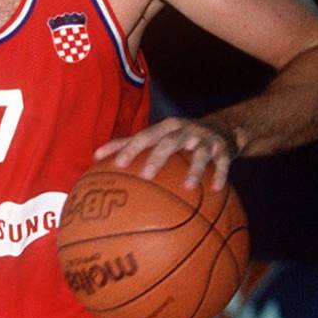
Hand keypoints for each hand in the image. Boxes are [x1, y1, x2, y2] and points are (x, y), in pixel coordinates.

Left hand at [95, 116, 238, 190]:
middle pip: (168, 142)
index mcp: (164, 128)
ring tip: (188, 187)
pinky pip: (222, 163)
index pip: (143, 136)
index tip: (117, 164)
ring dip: (194, 169)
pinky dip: (220, 175)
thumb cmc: (179, 137)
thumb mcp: (158, 136)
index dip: (130, 148)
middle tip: (146, 176)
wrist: (223, 129)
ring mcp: (204, 139)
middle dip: (157, 158)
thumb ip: (129, 145)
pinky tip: (216, 190)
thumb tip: (95, 157)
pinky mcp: (222, 149)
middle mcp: (183, 130)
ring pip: (199, 153)